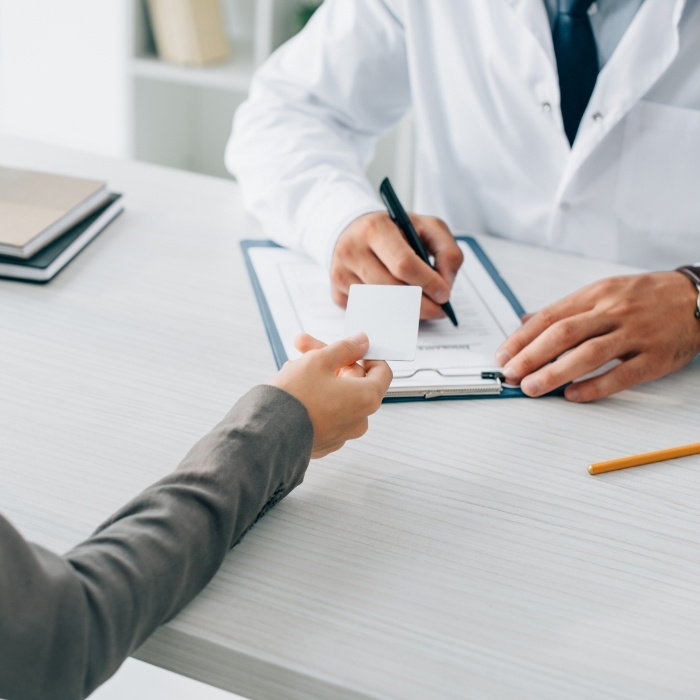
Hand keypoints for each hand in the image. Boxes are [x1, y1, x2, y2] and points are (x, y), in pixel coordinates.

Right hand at [269, 332, 392, 457]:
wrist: (267, 434)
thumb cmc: (295, 399)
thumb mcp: (319, 360)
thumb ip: (344, 348)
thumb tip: (361, 342)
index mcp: (367, 398)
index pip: (382, 371)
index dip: (365, 354)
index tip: (349, 346)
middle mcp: (359, 419)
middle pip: (353, 381)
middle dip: (330, 360)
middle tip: (304, 346)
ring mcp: (342, 433)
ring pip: (336, 395)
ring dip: (318, 377)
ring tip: (291, 367)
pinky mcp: (324, 441)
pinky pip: (325, 413)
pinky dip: (314, 399)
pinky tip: (293, 388)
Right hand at [330, 211, 463, 320]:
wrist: (354, 230)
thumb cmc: (394, 230)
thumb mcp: (427, 227)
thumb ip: (447, 252)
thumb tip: (445, 286)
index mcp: (375, 228)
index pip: (404, 264)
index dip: (427, 283)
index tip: (444, 295)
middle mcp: (352, 249)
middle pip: (392, 289)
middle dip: (421, 304)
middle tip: (438, 309)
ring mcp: (340, 273)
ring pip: (380, 304)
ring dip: (405, 311)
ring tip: (420, 304)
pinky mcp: (336, 292)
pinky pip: (367, 311)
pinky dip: (386, 312)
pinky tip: (394, 301)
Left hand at [495, 272, 699, 401]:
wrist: (697, 298)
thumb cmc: (645, 297)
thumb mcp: (603, 291)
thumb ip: (565, 309)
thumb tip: (526, 321)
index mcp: (595, 295)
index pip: (549, 317)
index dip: (521, 338)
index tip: (503, 356)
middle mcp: (612, 312)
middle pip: (563, 334)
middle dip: (531, 356)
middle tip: (510, 374)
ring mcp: (635, 334)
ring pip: (589, 354)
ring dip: (555, 373)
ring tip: (532, 387)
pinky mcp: (655, 357)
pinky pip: (621, 375)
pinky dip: (594, 387)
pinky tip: (573, 395)